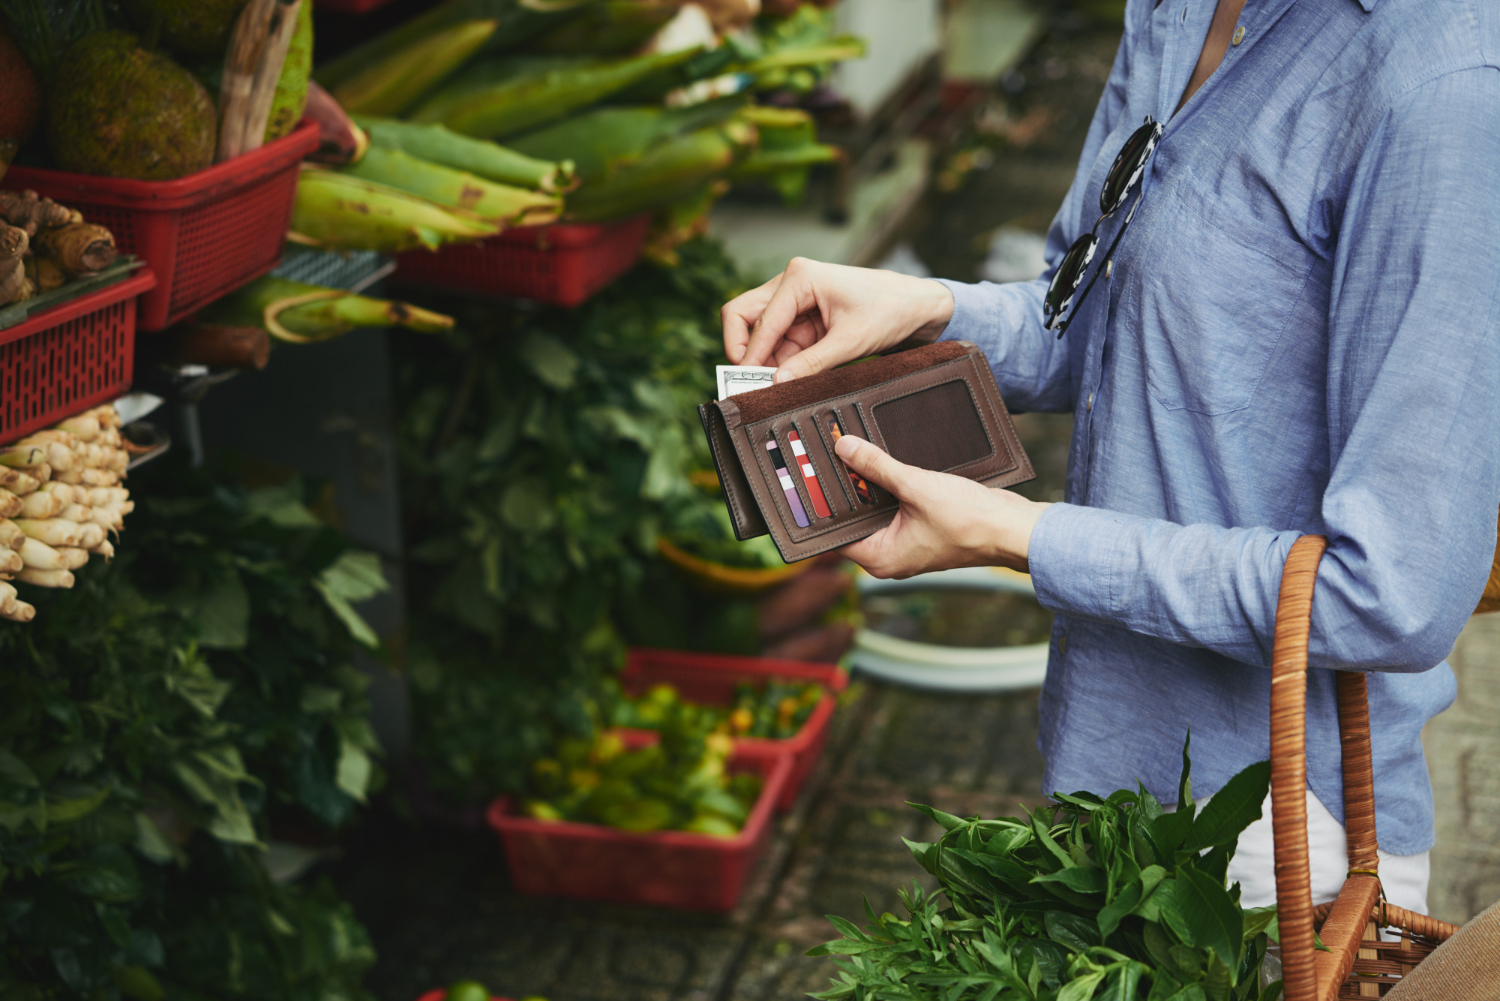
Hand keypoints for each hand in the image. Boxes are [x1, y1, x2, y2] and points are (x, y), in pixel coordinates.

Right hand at [721, 258, 954, 383]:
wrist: (917, 306)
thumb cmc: (890, 310)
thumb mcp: (851, 342)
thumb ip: (811, 364)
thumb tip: (778, 382)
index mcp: (800, 277)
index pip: (759, 320)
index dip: (750, 355)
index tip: (746, 383)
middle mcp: (791, 282)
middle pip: (744, 316)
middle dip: (745, 350)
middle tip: (749, 381)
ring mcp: (795, 300)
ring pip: (759, 332)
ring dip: (766, 359)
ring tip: (776, 385)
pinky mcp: (803, 317)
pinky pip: (780, 341)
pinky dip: (781, 360)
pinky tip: (791, 377)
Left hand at [832, 433, 1048, 577]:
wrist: (1012, 528)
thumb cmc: (970, 522)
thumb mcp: (916, 486)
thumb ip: (877, 467)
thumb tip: (844, 448)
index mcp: (880, 558)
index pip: (833, 534)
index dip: (819, 507)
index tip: (805, 480)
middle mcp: (889, 554)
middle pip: (852, 518)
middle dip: (843, 489)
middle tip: (825, 458)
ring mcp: (906, 541)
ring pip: (874, 509)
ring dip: (866, 484)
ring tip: (849, 453)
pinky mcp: (921, 527)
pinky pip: (895, 504)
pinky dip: (887, 485)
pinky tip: (881, 461)